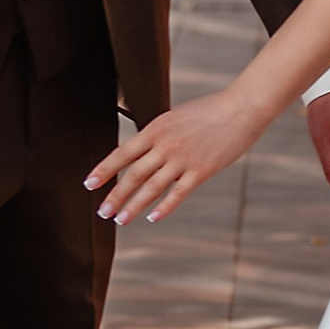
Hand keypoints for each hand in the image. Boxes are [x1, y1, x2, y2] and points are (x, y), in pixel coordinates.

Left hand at [86, 81, 263, 226]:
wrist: (241, 108)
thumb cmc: (209, 110)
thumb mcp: (176, 117)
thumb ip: (158, 135)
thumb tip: (142, 153)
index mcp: (156, 129)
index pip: (122, 153)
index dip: (104, 170)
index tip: (88, 184)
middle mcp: (165, 145)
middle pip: (133, 175)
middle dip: (115, 196)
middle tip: (101, 212)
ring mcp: (183, 159)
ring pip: (152, 188)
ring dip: (134, 206)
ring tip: (121, 220)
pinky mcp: (201, 171)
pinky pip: (178, 193)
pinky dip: (164, 207)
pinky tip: (153, 218)